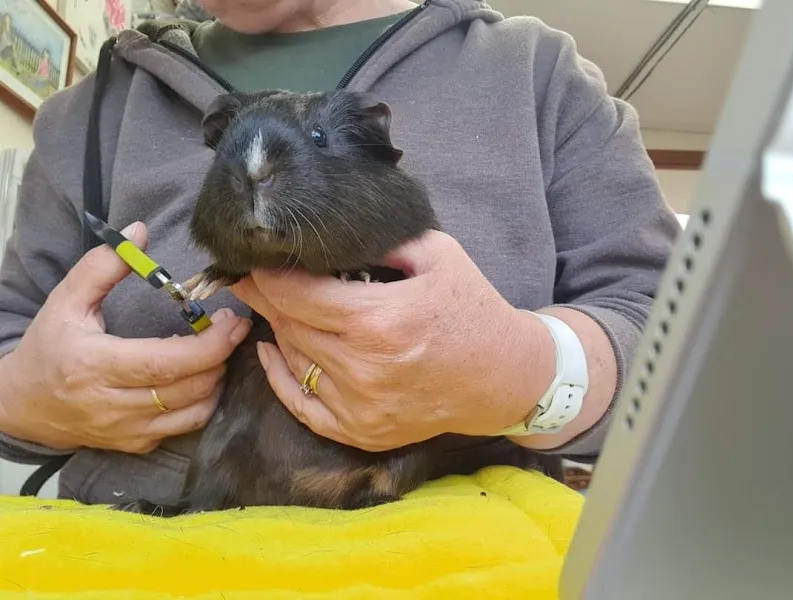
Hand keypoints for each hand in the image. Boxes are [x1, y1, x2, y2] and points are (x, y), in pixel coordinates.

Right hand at [0, 222, 251, 453]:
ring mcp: (126, 431)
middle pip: (188, 388)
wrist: (22, 404)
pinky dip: (203, 402)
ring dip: (216, 380)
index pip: (164, 362)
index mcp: (94, 366)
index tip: (234, 323)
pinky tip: (200, 377)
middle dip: (221, 357)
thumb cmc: (50, 347)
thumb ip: (103, 265)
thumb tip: (141, 230)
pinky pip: (185, 427)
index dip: (209, 346)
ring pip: (194, 412)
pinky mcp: (135, 445)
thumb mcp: (66, 300)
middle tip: (231, 330)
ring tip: (216, 352)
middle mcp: (111, 405)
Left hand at [232, 230, 549, 451]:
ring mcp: (360, 406)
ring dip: (277, 329)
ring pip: (293, 360)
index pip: (297, 294)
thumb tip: (330, 233)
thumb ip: (382, 239)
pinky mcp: (361, 432)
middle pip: (289, 325)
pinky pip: (301, 405)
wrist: (503, 378)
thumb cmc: (471, 310)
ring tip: (272, 304)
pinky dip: (280, 376)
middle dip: (266, 297)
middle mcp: (363, 368)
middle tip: (250, 276)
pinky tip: (272, 350)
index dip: (266, 274)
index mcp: (379, 319)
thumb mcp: (438, 255)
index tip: (250, 258)